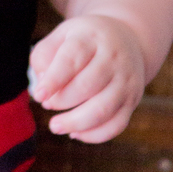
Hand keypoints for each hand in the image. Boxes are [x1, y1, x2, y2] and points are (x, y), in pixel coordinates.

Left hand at [28, 13, 145, 143]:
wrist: (126, 41)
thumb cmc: (84, 42)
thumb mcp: (62, 36)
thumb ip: (44, 56)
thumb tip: (42, 86)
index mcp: (92, 38)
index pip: (73, 59)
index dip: (54, 79)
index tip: (39, 95)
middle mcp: (114, 58)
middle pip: (87, 86)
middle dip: (61, 101)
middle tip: (46, 104)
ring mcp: (126, 81)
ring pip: (102, 110)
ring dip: (75, 123)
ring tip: (55, 126)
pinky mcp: (132, 100)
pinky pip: (116, 125)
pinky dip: (93, 135)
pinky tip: (75, 133)